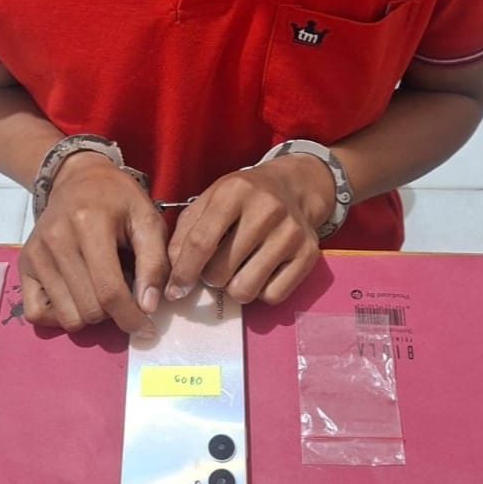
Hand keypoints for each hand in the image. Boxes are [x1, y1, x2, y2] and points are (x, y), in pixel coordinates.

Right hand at [18, 153, 169, 336]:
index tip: (147, 328)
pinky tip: (76, 298)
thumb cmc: (118, 200)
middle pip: (89, 309)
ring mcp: (36, 253)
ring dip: (90, 315)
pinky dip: (60, 316)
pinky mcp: (24, 264)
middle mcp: (56, 239)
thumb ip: (154, 262)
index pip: (109, 290)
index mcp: (89, 224)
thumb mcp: (147, 219)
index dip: (131, 317)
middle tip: (124, 295)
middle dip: (114, 314)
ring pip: (67, 317)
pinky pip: (36, 314)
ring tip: (101, 290)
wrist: (78, 179)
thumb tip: (147, 307)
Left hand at [164, 155, 334, 306]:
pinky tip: (261, 272)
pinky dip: (261, 292)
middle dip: (210, 277)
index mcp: (235, 191)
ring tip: (237, 270)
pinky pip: (272, 296)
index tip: (174, 291)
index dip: (183, 272)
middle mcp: (267, 210)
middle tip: (216, 266)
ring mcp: (291, 233)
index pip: (200, 242)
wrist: (294, 187)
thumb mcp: (209, 201)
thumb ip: (185, 233)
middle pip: (220, 272)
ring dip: (234, 287)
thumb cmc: (243, 198)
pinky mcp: (308, 254)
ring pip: (245, 290)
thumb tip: (174, 276)